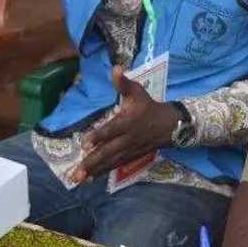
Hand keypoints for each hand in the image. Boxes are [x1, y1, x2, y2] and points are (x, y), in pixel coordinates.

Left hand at [71, 66, 180, 182]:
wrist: (171, 126)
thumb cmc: (149, 107)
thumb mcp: (138, 93)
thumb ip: (124, 83)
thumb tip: (115, 68)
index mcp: (128, 122)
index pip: (111, 130)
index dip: (99, 137)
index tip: (85, 144)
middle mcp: (128, 139)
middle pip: (108, 152)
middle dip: (92, 161)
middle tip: (76, 171)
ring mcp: (129, 151)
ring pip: (110, 162)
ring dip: (94, 171)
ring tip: (78, 178)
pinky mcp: (131, 157)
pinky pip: (115, 166)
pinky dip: (102, 173)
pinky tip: (89, 178)